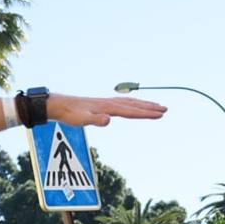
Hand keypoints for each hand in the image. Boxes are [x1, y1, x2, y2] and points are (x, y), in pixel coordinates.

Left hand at [48, 94, 165, 127]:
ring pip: (129, 102)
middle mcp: (109, 103)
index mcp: (108, 107)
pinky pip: (122, 103)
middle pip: (134, 105)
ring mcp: (106, 102)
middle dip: (149, 108)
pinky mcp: (101, 104)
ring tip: (155, 106)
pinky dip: (131, 103)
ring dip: (143, 104)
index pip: (131, 111)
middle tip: (165, 109)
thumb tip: (108, 120)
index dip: (146, 113)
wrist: (59, 105)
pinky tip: (132, 105)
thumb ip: (95, 120)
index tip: (160, 114)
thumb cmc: (70, 114)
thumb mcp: (81, 120)